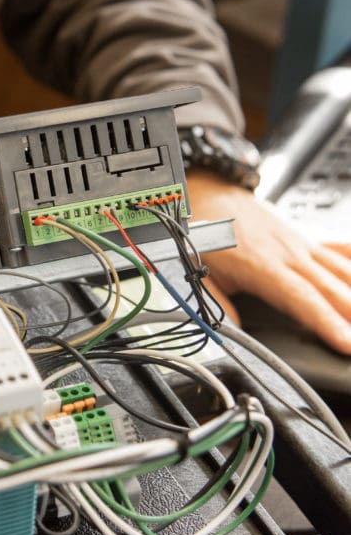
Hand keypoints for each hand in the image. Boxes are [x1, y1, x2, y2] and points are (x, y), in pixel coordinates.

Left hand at [186, 169, 350, 354]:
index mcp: (263, 265)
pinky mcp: (307, 239)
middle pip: (331, 288)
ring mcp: (302, 244)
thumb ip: (217, 306)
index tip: (346, 343)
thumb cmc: (205, 232)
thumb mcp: (199, 273)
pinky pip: (340, 251)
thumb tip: (231, 334)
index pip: (301, 299)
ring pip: (342, 270)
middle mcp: (290, 253)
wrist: (208, 192)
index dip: (325, 322)